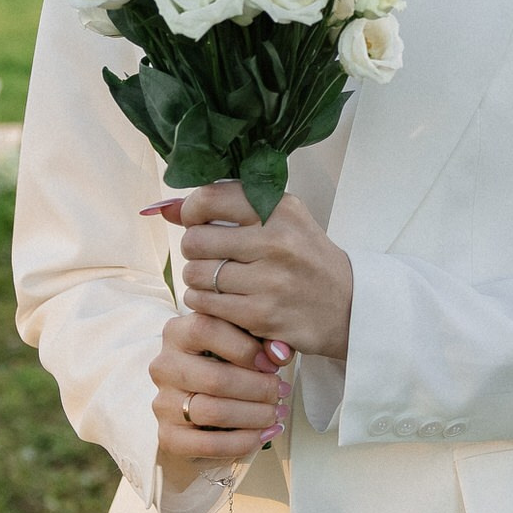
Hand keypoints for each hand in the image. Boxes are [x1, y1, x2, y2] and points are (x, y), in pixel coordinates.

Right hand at [150, 310, 289, 461]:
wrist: (204, 402)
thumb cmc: (230, 362)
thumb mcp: (244, 340)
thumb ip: (263, 338)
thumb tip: (280, 354)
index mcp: (178, 332)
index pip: (206, 329)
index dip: (245, 347)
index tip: (273, 363)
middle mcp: (164, 366)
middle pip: (215, 378)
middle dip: (258, 388)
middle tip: (282, 391)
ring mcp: (163, 403)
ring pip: (213, 412)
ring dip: (254, 415)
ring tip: (277, 413)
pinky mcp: (168, 436)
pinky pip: (207, 444)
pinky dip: (242, 442)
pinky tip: (265, 435)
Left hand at [154, 182, 354, 361]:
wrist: (348, 305)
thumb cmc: (307, 259)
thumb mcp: (280, 221)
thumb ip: (227, 209)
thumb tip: (164, 208)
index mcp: (280, 209)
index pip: (211, 197)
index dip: (191, 210)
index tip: (196, 220)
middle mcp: (276, 240)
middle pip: (196, 240)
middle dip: (194, 249)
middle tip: (209, 256)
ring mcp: (269, 280)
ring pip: (196, 275)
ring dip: (198, 279)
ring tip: (218, 280)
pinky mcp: (261, 315)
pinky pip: (205, 305)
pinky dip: (205, 303)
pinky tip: (222, 301)